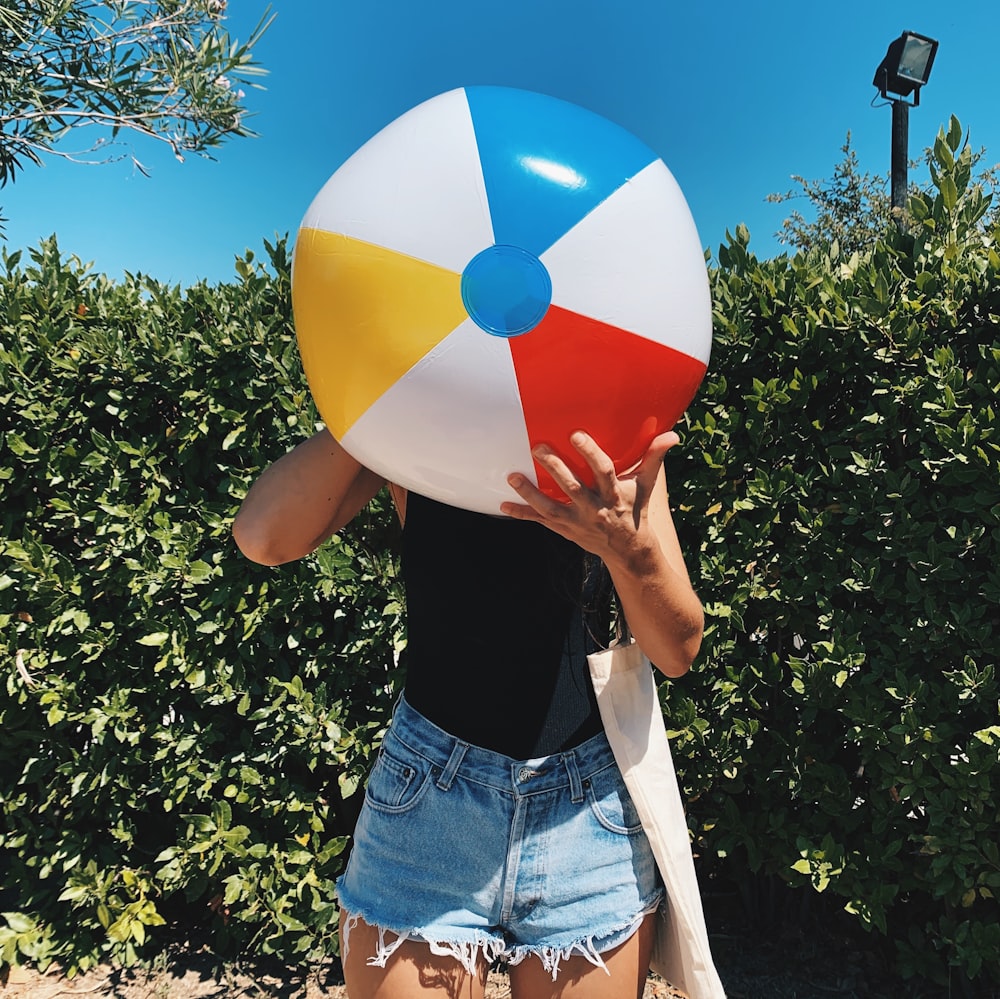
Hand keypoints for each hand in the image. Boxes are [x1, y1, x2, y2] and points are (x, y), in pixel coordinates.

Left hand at [500, 430, 678, 566]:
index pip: (603, 472)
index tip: (575, 435)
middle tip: (537, 448)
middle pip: (572, 488)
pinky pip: (541, 522)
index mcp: (614, 495)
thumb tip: (671, 435)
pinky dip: (521, 514)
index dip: (590, 453)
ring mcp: (578, 523)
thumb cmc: (636, 510)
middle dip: (555, 469)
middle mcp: (595, 510)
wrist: (630, 553)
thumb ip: (654, 458)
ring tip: (513, 476)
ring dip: (530, 493)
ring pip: (551, 508)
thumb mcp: (646, 486)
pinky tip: (502, 506)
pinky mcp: (565, 530)